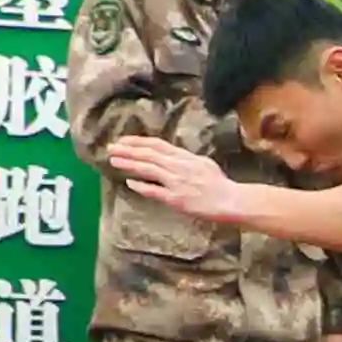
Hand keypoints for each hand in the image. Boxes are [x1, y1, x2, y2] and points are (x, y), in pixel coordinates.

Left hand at [103, 135, 253, 222]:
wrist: (231, 200)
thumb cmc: (220, 184)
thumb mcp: (203, 164)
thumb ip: (185, 160)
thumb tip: (170, 158)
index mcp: (185, 157)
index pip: (158, 145)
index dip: (139, 141)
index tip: (124, 140)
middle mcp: (179, 166)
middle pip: (149, 154)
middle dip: (128, 150)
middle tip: (111, 148)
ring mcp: (176, 182)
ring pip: (148, 169)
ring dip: (130, 163)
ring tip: (114, 160)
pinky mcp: (176, 198)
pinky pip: (154, 191)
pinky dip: (141, 186)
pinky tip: (130, 182)